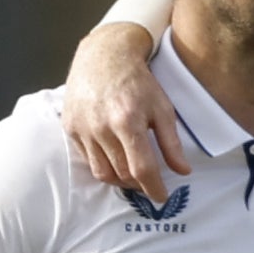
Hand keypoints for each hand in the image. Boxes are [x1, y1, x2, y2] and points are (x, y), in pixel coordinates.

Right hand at [60, 26, 186, 202]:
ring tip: (132, 175)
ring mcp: (82, 129)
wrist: (104, 57)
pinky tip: (114, 157)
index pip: (141, 169)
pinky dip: (102, 164)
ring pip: (102, 172)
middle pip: (122, 174)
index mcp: (128, 121)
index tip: (162, 196)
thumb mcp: (162, 108)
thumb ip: (171, 142)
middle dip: (139, 184)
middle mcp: (101, 127)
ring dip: (120, 180)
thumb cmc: (138, 82)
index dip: (154, 188)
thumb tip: (183, 171)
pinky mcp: (70, 128)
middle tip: (149, 182)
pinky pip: (87, 159)